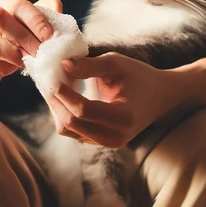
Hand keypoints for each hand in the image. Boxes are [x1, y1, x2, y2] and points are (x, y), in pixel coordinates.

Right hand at [0, 0, 61, 96]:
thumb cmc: (1, 45)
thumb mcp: (21, 27)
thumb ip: (39, 14)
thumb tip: (56, 4)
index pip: (14, 3)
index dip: (35, 19)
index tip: (49, 36)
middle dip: (24, 36)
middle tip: (40, 51)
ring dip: (12, 53)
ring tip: (25, 61)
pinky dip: (0, 68)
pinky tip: (8, 70)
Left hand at [47, 52, 186, 147]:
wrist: (158, 95)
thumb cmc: (139, 76)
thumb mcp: (118, 63)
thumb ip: (90, 65)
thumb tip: (62, 65)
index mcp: (123, 118)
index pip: (84, 110)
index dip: (64, 93)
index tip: (53, 75)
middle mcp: (115, 137)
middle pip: (72, 123)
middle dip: (55, 101)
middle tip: (47, 79)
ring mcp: (106, 143)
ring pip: (68, 130)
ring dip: (57, 108)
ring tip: (54, 85)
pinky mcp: (98, 142)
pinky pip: (72, 131)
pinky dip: (63, 114)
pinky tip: (63, 96)